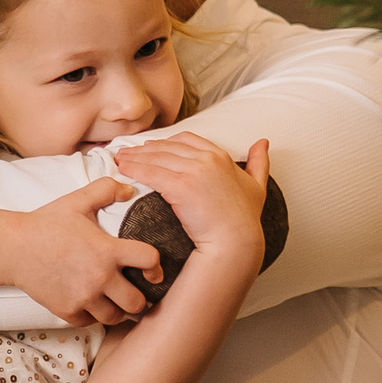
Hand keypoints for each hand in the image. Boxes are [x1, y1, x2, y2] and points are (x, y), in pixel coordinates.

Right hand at [10, 177, 167, 324]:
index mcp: (107, 251)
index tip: (152, 271)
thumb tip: (129, 189)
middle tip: (135, 292)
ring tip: (115, 301)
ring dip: (118, 310)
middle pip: (137, 302)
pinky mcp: (67, 310)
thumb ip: (106, 189)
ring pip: (115, 317)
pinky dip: (93, 316)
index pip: (149, 261)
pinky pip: (91, 323)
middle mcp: (99, 277)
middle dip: (140, 298)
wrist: (13, 247)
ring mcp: (83, 297)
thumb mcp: (78, 201)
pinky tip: (91, 304)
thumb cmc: (46, 223)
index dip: (156, 267)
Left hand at [115, 136, 270, 263]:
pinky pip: (150, 172)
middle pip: (167, 147)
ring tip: (119, 159)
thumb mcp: (257, 186)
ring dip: (134, 156)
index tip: (152, 147)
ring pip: (156, 157)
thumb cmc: (245, 220)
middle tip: (127, 152)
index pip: (187, 140)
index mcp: (220, 156)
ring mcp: (194, 170)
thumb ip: (259, 163)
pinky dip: (133, 168)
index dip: (166, 143)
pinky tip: (121, 169)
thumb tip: (263, 142)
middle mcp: (207, 158)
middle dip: (144, 148)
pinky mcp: (180, 185)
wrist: (237, 242)